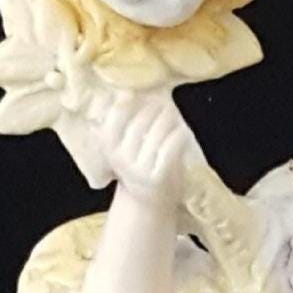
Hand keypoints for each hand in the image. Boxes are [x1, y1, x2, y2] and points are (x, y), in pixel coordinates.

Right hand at [90, 86, 195, 206]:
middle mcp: (122, 159)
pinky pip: (170, 148)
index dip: (123, 105)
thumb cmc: (139, 165)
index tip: (132, 92)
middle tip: (162, 101)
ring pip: (156, 133)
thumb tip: (129, 90)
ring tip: (173, 114)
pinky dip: (178, 136)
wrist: (149, 203)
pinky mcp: (158, 177)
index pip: (112, 122)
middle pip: (139, 124)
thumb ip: (125, 124)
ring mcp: (140, 169)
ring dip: (168, 120)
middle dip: (152, 109)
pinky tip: (183, 131)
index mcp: (110, 149)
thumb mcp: (124, 146)